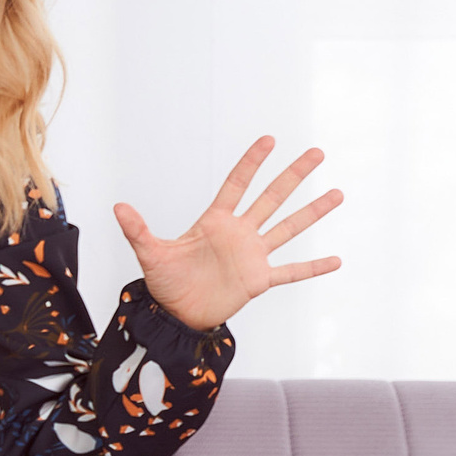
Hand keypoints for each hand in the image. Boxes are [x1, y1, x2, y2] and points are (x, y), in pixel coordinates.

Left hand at [115, 138, 343, 331]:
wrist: (175, 314)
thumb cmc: (163, 283)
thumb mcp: (150, 254)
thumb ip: (138, 230)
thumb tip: (117, 207)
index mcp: (215, 222)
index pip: (237, 185)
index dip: (252, 163)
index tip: (269, 140)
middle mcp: (239, 234)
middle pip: (271, 198)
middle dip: (293, 176)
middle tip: (317, 153)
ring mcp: (252, 256)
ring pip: (287, 228)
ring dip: (312, 212)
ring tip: (337, 194)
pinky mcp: (259, 280)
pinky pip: (291, 272)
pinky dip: (312, 268)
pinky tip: (336, 261)